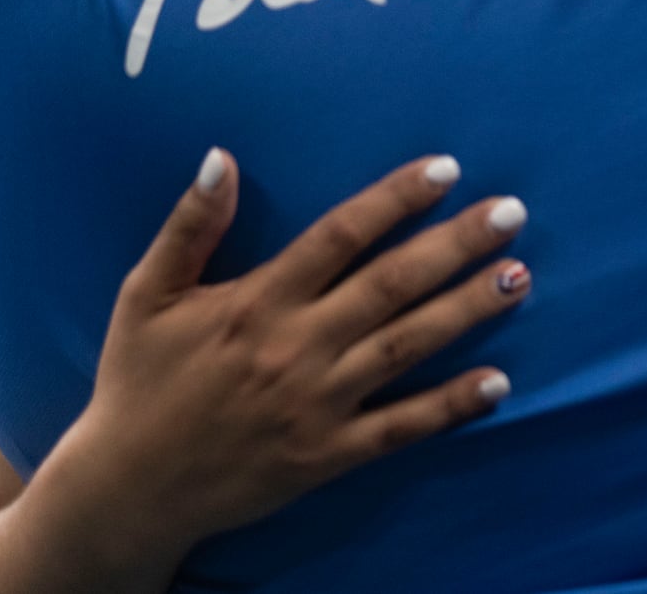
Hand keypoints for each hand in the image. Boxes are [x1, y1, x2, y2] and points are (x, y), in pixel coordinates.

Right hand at [36, 150, 530, 578]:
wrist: (127, 490)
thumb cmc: (138, 382)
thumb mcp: (146, 295)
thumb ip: (189, 226)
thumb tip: (220, 157)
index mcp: (256, 301)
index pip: (340, 236)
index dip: (395, 199)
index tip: (447, 169)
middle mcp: (295, 347)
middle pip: (391, 285)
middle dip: (455, 245)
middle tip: (512, 212)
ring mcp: (316, 404)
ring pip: (407, 347)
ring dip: (467, 311)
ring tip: (519, 276)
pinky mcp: (327, 456)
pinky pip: (400, 429)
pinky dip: (450, 407)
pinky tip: (499, 384)